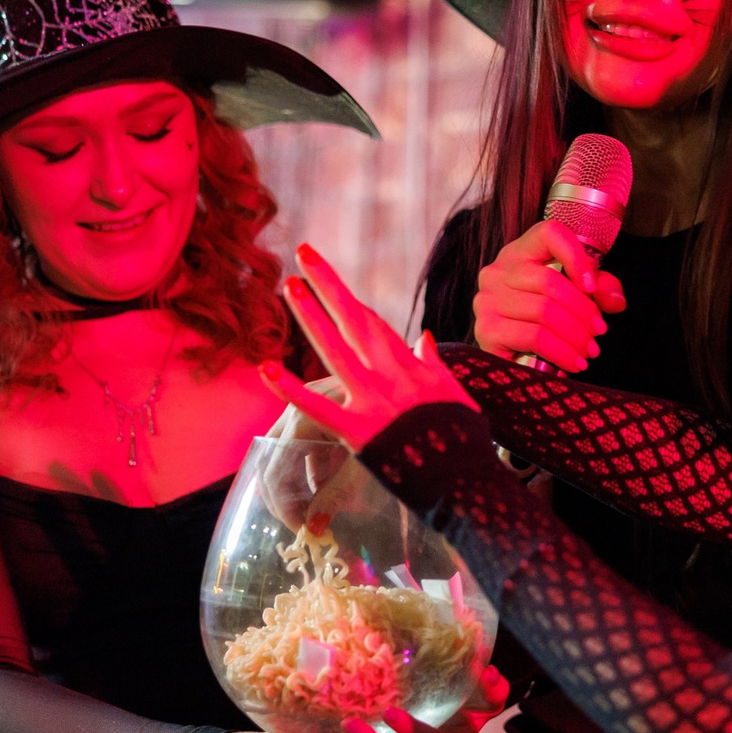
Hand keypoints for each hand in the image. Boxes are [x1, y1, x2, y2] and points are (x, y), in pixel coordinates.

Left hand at [261, 244, 477, 449]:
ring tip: (290, 286)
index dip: (346, 298)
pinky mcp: (357, 430)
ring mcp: (372, 400)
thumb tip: (423, 336)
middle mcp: (389, 375)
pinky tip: (267, 367)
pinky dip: (290, 388)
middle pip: (354, 320)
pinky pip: (319, 406)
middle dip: (327, 284)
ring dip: (310, 316)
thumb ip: (436, 364)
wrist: (464, 480)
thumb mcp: (458, 394)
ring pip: (335, 349)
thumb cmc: (463, 440)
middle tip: (303, 252)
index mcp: (411, 366)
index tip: (323, 276)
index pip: (374, 322)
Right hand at [472, 220, 625, 371]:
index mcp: (521, 252)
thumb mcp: (580, 297)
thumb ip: (603, 289)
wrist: (515, 358)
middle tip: (599, 331)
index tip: (592, 287)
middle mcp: (498, 271)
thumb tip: (614, 300)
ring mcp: (487, 300)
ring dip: (575, 336)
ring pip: (542, 312)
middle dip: (582, 310)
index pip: (549, 233)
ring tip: (590, 351)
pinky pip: (532, 337)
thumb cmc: (548, 321)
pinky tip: (574, 363)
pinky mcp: (485, 330)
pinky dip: (560, 353)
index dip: (575, 256)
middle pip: (549, 281)